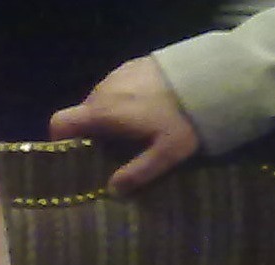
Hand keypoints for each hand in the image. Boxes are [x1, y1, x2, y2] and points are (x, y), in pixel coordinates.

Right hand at [50, 57, 200, 194]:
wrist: (215, 73)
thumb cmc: (185, 117)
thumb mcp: (166, 153)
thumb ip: (136, 174)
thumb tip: (112, 191)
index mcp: (102, 112)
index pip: (59, 123)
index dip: (60, 141)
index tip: (76, 155)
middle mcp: (103, 90)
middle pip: (82, 115)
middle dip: (92, 132)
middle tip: (114, 149)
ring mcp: (119, 73)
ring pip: (100, 100)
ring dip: (109, 116)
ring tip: (134, 128)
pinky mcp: (135, 63)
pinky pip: (118, 86)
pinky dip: (123, 99)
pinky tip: (147, 107)